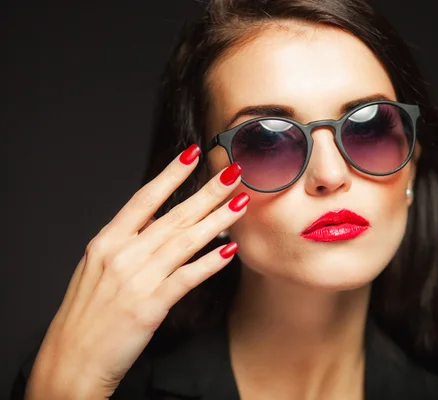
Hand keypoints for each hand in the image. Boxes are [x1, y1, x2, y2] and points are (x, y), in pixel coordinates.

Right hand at [25, 145, 247, 398]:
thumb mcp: (97, 270)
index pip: (143, 199)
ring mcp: (136, 280)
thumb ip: (126, 244)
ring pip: (185, 241)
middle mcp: (122, 255)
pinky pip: (186, 278)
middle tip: (233, 173)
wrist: (71, 359)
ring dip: (217, 221)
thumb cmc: (86, 315)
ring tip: (240, 204)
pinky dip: (209, 263)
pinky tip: (229, 250)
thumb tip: (157, 222)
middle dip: (207, 192)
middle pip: (173, 216)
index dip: (170, 175)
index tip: (193, 154)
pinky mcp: (150, 307)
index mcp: (107, 242)